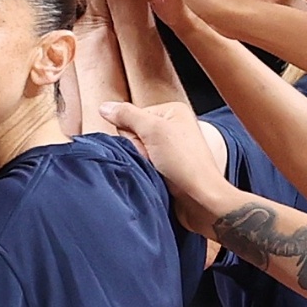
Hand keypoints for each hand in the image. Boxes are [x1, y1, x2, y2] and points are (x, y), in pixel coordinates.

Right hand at [97, 97, 230, 218]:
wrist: (201, 199)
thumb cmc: (185, 163)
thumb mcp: (153, 130)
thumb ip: (127, 115)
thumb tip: (105, 107)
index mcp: (172, 111)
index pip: (132, 115)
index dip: (132, 133)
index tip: (147, 144)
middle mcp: (172, 127)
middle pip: (133, 133)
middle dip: (137, 149)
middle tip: (154, 159)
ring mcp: (170, 148)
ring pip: (137, 152)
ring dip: (141, 162)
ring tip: (157, 170)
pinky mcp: (168, 167)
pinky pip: (144, 166)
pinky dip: (146, 172)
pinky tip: (157, 177)